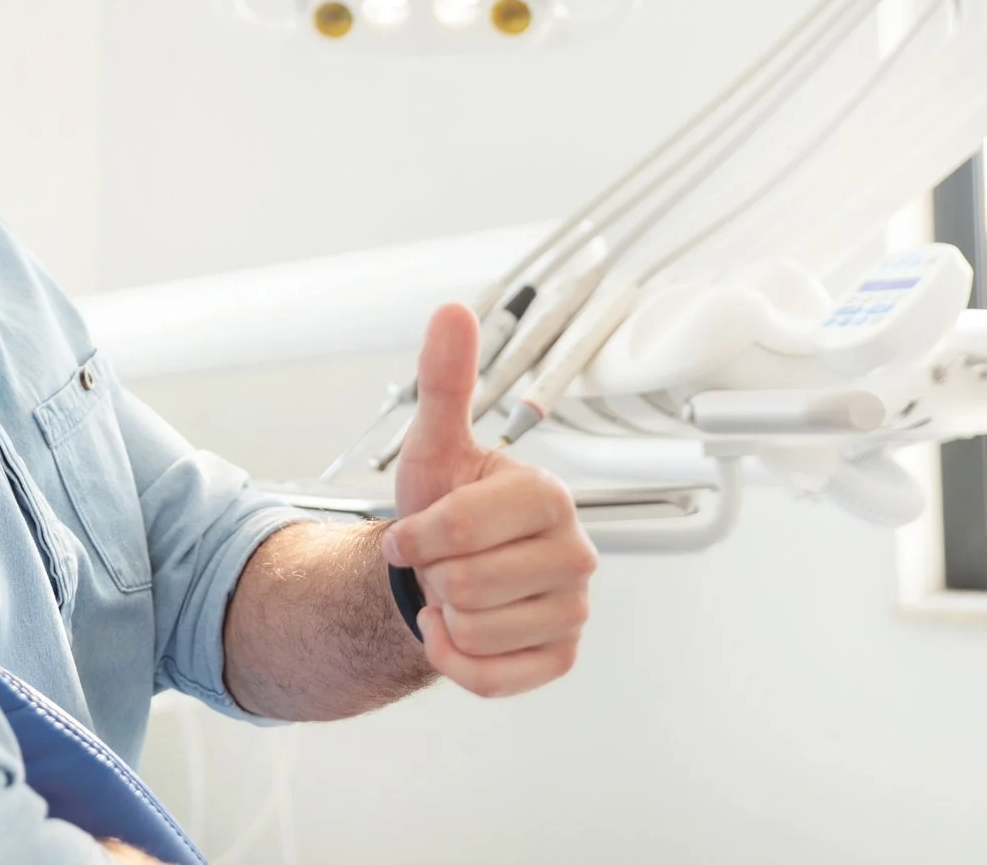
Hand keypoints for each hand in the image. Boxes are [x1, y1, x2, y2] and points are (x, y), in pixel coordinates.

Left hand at [384, 303, 597, 697]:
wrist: (441, 571)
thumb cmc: (444, 505)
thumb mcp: (435, 444)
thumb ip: (445, 381)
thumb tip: (453, 310)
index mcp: (547, 496)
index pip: (466, 528)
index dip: (419, 534)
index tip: (411, 528)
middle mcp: (575, 553)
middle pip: (467, 583)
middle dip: (431, 574)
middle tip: (443, 560)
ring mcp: (573, 609)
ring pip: (475, 630)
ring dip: (442, 615)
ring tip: (456, 589)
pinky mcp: (561, 657)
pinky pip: (489, 676)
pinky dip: (453, 659)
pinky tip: (458, 630)